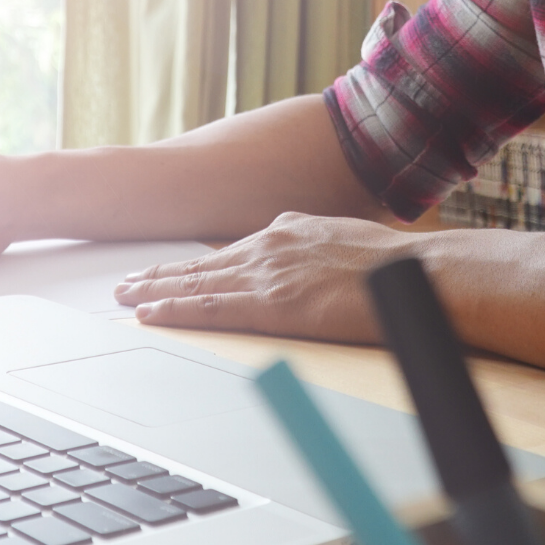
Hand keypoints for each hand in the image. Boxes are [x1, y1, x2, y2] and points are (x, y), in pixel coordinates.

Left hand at [113, 212, 412, 340]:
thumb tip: (305, 259)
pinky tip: (150, 314)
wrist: (418, 274)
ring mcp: (268, 273)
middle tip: (126, 282)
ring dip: (155, 291)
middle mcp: (271, 245)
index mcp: (290, 230)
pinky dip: (175, 310)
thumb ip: (317, 246)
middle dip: (161, 273)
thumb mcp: (346, 238)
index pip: (229, 249)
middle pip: (202, 262)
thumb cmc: (395, 266)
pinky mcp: (273, 304)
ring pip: (197, 282)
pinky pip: (210, 308)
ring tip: (125, 297)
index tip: (169, 269)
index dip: (195, 262)